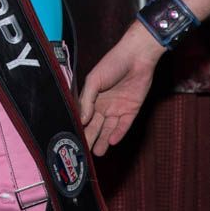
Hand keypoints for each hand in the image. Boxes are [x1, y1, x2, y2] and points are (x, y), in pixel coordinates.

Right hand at [79, 24, 164, 155]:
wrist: (137, 57)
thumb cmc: (112, 63)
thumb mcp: (94, 80)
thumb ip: (87, 100)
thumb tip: (81, 119)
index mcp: (92, 98)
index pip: (83, 117)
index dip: (79, 128)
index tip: (72, 140)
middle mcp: (103, 105)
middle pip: (95, 126)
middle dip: (90, 138)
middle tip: (83, 153)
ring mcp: (118, 108)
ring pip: (109, 129)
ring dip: (103, 141)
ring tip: (97, 153)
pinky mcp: (131, 110)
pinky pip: (124, 125)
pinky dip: (118, 133)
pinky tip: (112, 141)